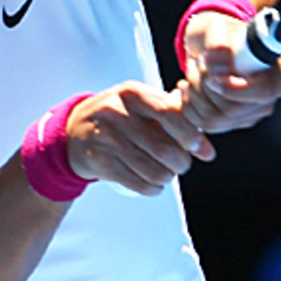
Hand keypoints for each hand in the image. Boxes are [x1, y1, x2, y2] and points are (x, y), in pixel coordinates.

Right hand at [65, 81, 215, 195]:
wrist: (73, 131)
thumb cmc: (118, 117)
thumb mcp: (141, 106)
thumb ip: (175, 119)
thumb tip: (206, 149)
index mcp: (131, 92)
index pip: (169, 113)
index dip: (190, 134)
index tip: (199, 147)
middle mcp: (115, 112)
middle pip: (162, 147)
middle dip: (181, 162)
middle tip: (182, 164)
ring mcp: (103, 137)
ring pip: (151, 169)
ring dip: (167, 178)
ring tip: (167, 174)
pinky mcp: (97, 161)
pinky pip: (135, 183)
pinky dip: (152, 188)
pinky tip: (153, 184)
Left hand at [176, 11, 280, 133]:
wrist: (212, 42)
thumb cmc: (219, 32)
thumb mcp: (215, 27)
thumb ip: (217, 42)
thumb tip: (220, 60)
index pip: (263, 90)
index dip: (232, 88)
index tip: (211, 75)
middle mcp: (275, 91)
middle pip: (234, 109)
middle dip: (205, 87)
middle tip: (198, 63)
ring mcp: (257, 109)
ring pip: (216, 119)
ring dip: (195, 94)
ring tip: (193, 71)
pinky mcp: (238, 121)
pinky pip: (207, 124)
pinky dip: (190, 106)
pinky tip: (188, 87)